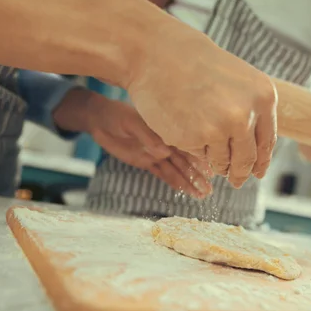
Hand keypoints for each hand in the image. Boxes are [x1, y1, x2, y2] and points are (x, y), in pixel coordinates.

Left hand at [52, 89, 212, 198]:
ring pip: (176, 170)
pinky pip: (163, 174)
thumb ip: (148, 136)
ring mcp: (156, 153)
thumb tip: (164, 152)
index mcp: (167, 130)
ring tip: (203, 195)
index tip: (211, 170)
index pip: (187, 145)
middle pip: (185, 161)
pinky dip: (175, 183)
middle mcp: (165, 142)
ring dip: (189, 182)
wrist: (99, 119)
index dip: (199, 158)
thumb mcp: (131, 122)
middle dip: (198, 175)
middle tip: (210, 190)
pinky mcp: (146, 161)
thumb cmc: (116, 115)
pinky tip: (187, 191)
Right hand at [123, 20, 277, 188]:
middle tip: (236, 180)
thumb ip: (252, 111)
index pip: (266, 142)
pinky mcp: (192, 139)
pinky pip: (198, 155)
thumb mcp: (238, 81)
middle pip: (247, 159)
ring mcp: (219, 129)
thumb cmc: (195, 65)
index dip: (261, 161)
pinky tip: (184, 124)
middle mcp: (246, 115)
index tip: (257, 172)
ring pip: (222, 162)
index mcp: (263, 97)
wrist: (157, 53)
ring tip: (199, 133)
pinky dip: (193, 147)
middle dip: (240, 173)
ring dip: (215, 160)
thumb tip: (257, 152)